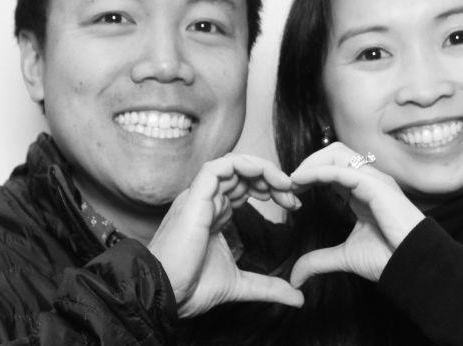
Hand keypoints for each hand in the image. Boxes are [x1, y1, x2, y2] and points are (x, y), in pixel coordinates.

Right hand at [148, 153, 303, 317]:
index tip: (293, 204)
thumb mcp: (240, 285)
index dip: (270, 188)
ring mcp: (199, 197)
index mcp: (213, 214)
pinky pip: (218, 167)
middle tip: (293, 195)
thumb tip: (298, 298)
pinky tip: (265, 176)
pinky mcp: (194, 198)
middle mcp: (206, 201)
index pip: (244, 187)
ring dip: (263, 169)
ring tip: (284, 184)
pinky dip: (244, 165)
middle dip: (272, 178)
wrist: (164, 294)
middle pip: (242, 173)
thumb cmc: (189, 288)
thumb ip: (269, 287)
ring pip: (232, 164)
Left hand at [288, 142, 425, 285]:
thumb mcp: (344, 257)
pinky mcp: (376, 185)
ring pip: (337, 154)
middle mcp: (369, 180)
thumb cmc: (388, 259)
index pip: (333, 168)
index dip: (309, 174)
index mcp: (363, 192)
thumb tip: (295, 277)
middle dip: (309, 162)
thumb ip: (318, 261)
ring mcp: (374, 180)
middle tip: (289, 183)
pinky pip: (342, 169)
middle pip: (334, 152)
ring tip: (293, 181)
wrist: (411, 266)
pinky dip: (318, 171)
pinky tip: (301, 181)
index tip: (290, 190)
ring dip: (310, 163)